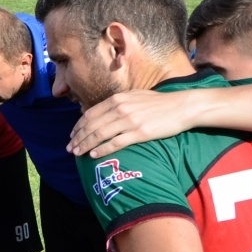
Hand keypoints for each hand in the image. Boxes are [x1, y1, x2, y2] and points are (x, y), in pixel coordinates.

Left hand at [68, 89, 200, 157]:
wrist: (182, 107)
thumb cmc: (158, 103)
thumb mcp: (134, 96)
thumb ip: (117, 103)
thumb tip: (100, 112)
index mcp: (117, 99)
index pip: (90, 114)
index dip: (78, 126)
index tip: (72, 135)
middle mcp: (120, 109)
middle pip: (91, 126)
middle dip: (78, 138)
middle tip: (70, 148)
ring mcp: (130, 121)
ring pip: (100, 135)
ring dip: (86, 145)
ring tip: (77, 153)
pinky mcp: (140, 133)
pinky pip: (116, 143)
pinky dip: (102, 149)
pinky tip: (94, 155)